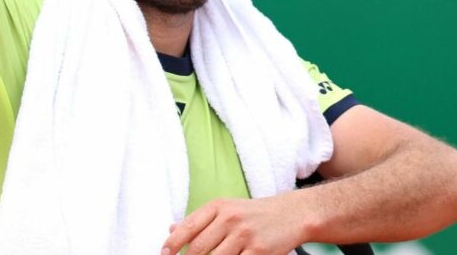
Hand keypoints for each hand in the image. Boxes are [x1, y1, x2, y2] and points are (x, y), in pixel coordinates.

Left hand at [161, 196, 308, 254]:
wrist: (292, 214)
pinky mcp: (259, 251)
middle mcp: (230, 218)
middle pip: (198, 248)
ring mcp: (245, 235)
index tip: (164, 254)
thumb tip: (171, 230)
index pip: (188, 227)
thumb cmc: (255, 214)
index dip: (172, 244)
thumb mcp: (226, 208)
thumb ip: (200, 220)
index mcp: (218, 206)